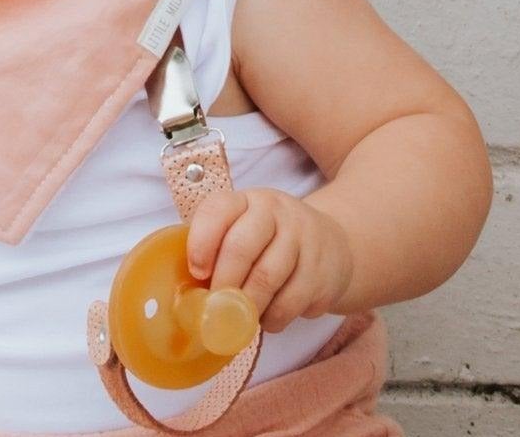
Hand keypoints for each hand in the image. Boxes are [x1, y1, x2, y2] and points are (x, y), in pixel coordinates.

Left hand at [185, 187, 353, 333]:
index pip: (218, 209)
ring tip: (240, 319)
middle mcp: (276, 211)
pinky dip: (273, 319)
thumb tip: (186, 297)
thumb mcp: (245, 233)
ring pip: (266, 278)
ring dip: (247, 307)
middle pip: (241, 246)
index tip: (197, 272)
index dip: (201, 241)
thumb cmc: (271, 245)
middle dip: (223, 285)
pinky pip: (290, 302)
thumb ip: (217, 253)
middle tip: (215, 310)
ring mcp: (302, 237)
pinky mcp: (321, 269)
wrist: (333, 247)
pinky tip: (269, 318)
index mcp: (246, 201)